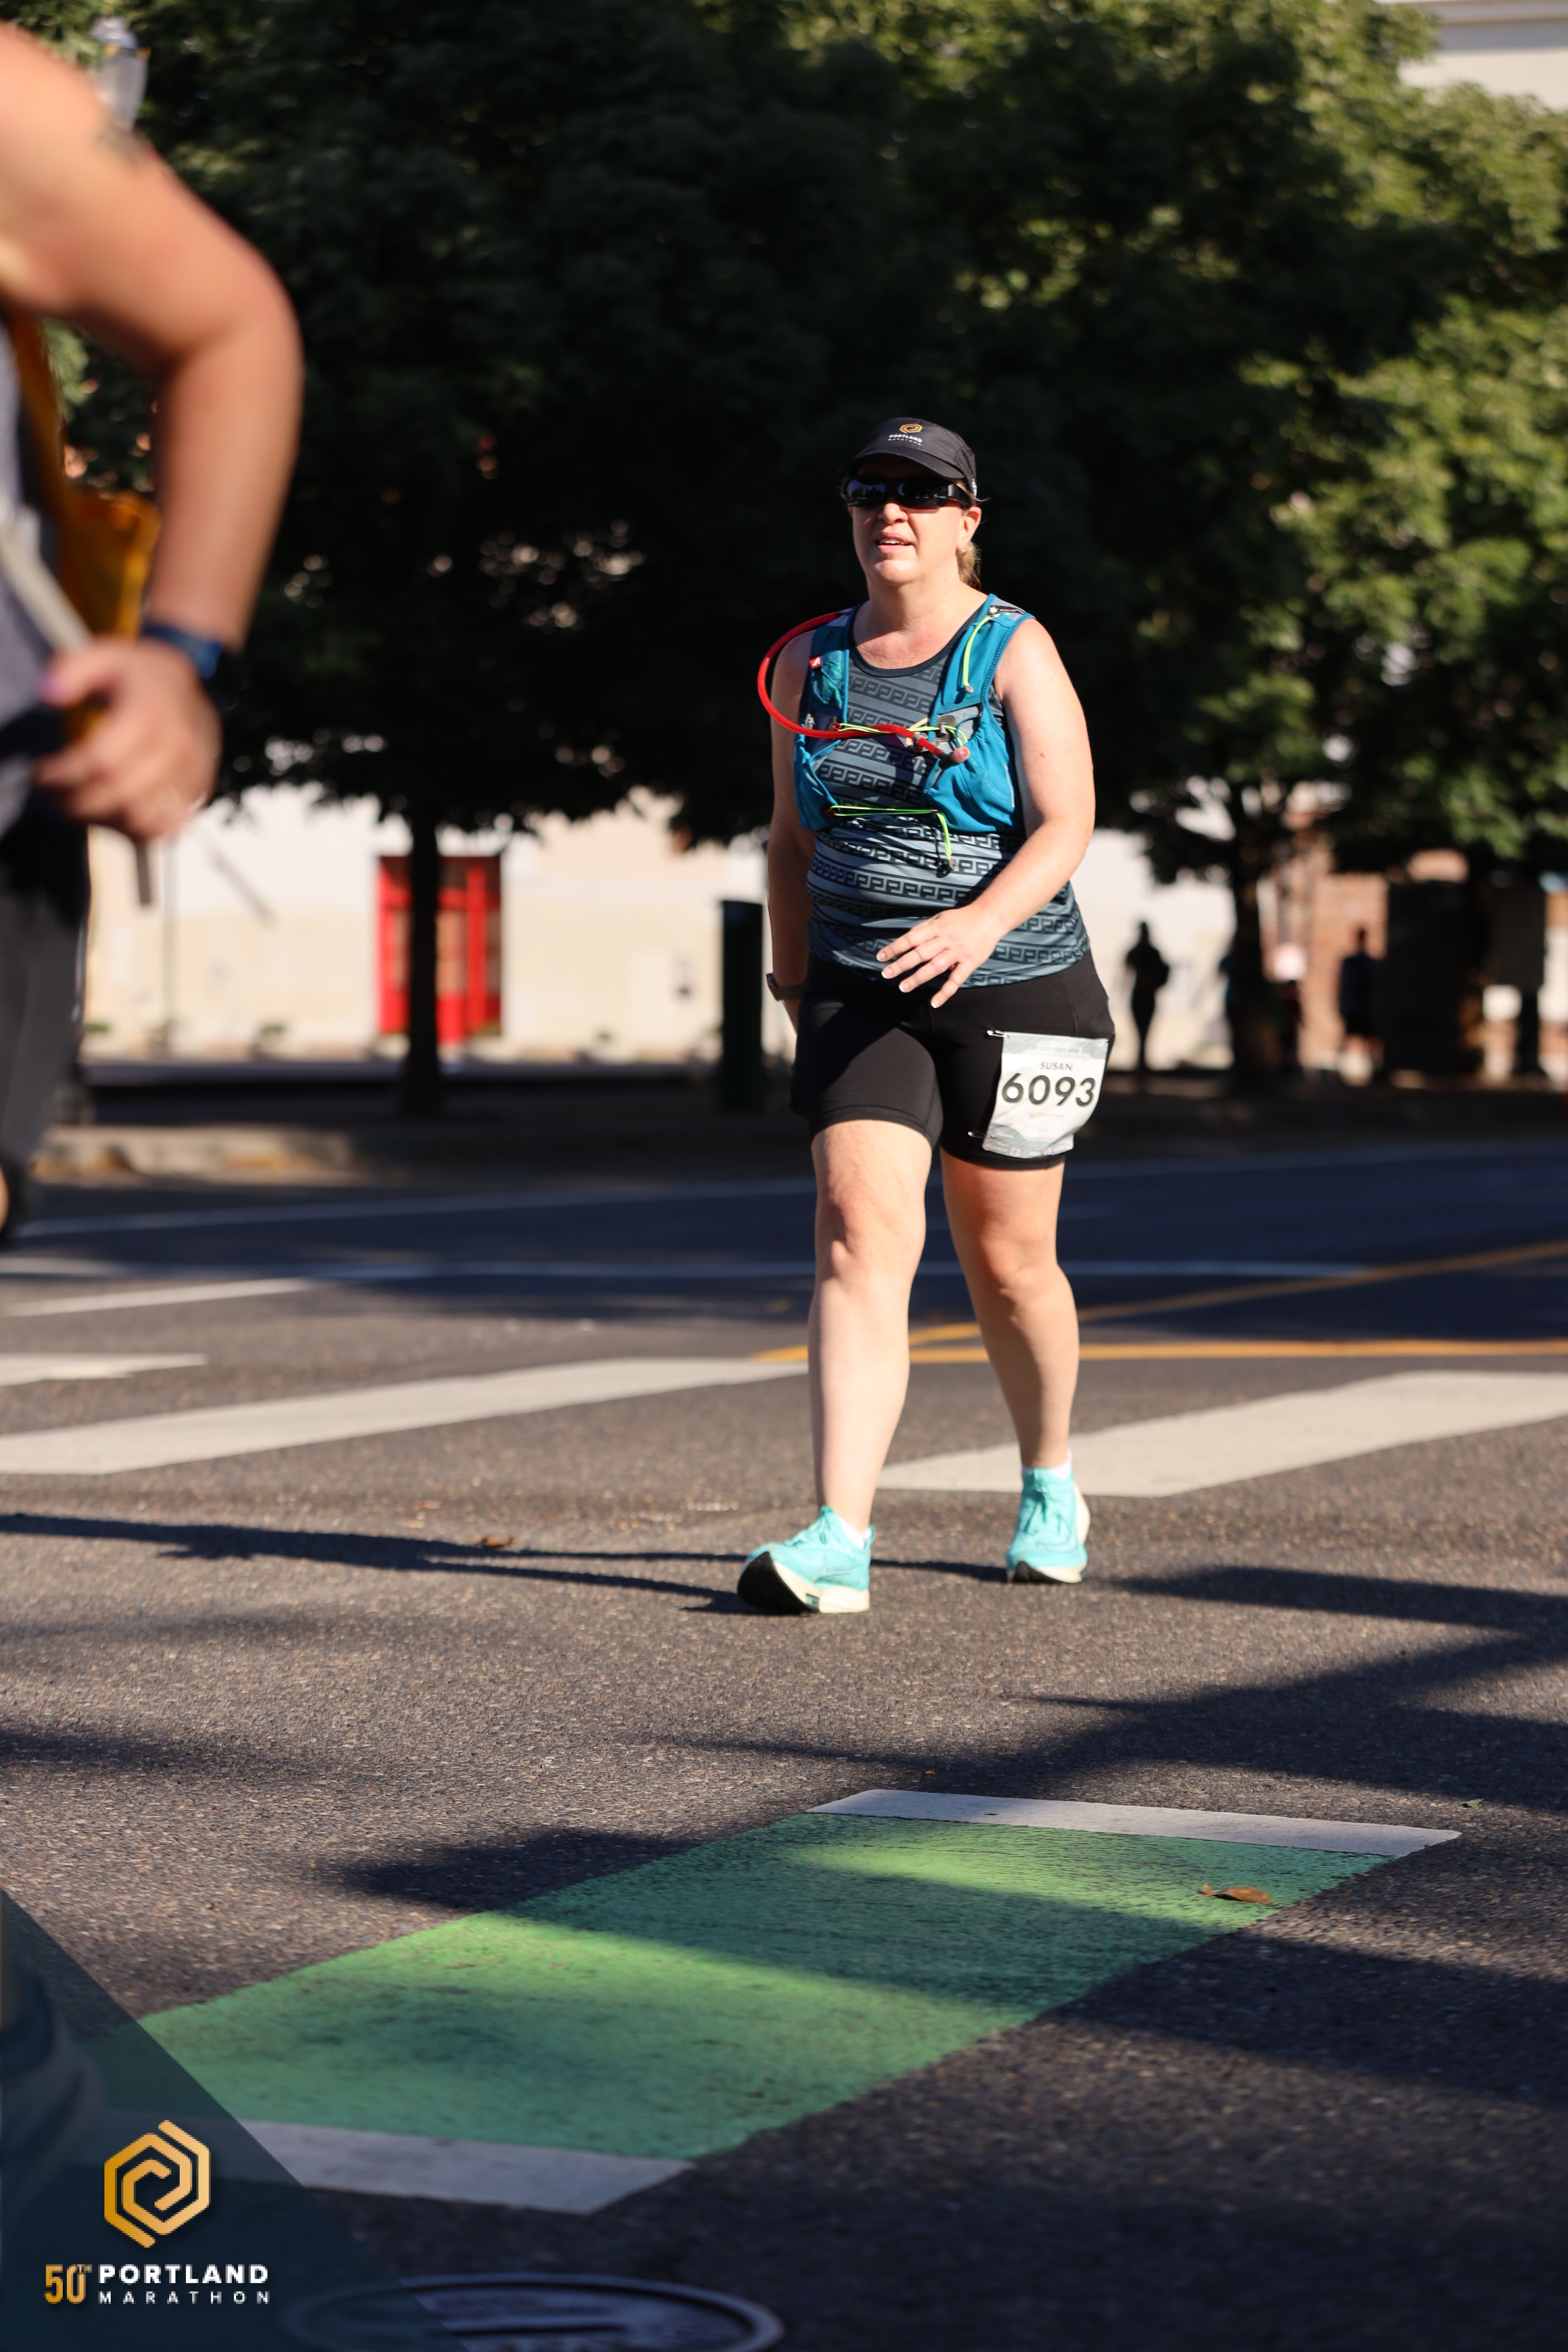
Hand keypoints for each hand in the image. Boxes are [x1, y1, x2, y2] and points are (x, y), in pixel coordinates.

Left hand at [34, 637, 219, 842]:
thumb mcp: (104, 655)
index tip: (41, 773)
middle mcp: (178, 748)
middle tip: (51, 797)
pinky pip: (165, 827)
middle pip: (118, 795)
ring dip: (103, 821)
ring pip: (142, 819)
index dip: (64, 775)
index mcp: (152, 714)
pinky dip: (135, 830)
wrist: (193, 685)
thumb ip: (73, 669)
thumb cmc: (138, 674)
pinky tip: (112, 814)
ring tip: (79, 806)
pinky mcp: (198, 794)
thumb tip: (50, 694)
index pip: (100, 761)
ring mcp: (192, 775)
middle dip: (75, 802)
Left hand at [877, 904, 1001, 1006]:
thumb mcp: (940, 918)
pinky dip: (945, 992)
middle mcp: (946, 939)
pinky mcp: (970, 963)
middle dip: (902, 964)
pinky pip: (956, 980)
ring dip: (918, 978)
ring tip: (903, 987)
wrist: (990, 917)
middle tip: (886, 974)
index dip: (895, 947)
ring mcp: (958, 952)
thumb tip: (905, 941)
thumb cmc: (962, 919)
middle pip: (920, 953)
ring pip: (935, 966)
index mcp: (937, 927)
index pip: (911, 938)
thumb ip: (924, 929)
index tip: (880, 957)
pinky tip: (934, 1003)